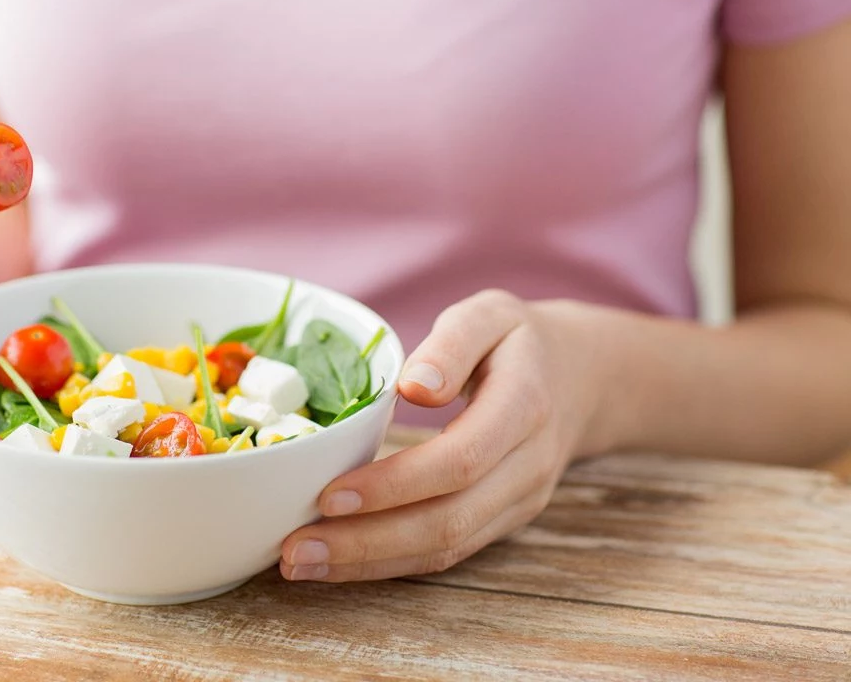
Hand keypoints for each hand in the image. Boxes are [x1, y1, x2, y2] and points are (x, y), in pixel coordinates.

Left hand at [280, 290, 603, 582]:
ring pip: (446, 547)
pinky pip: (447, 552)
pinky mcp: (503, 522)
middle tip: (294, 549)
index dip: (394, 485)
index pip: (459, 460)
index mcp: (524, 407)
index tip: (329, 495)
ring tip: (301, 563)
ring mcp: (520, 502)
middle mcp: (528, 466)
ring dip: (370, 564)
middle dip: (367, 542)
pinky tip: (338, 562)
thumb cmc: (519, 341)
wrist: (583, 378)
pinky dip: (390, 564)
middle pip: (448, 520)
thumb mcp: (490, 315)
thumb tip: (415, 387)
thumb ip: (452, 343)